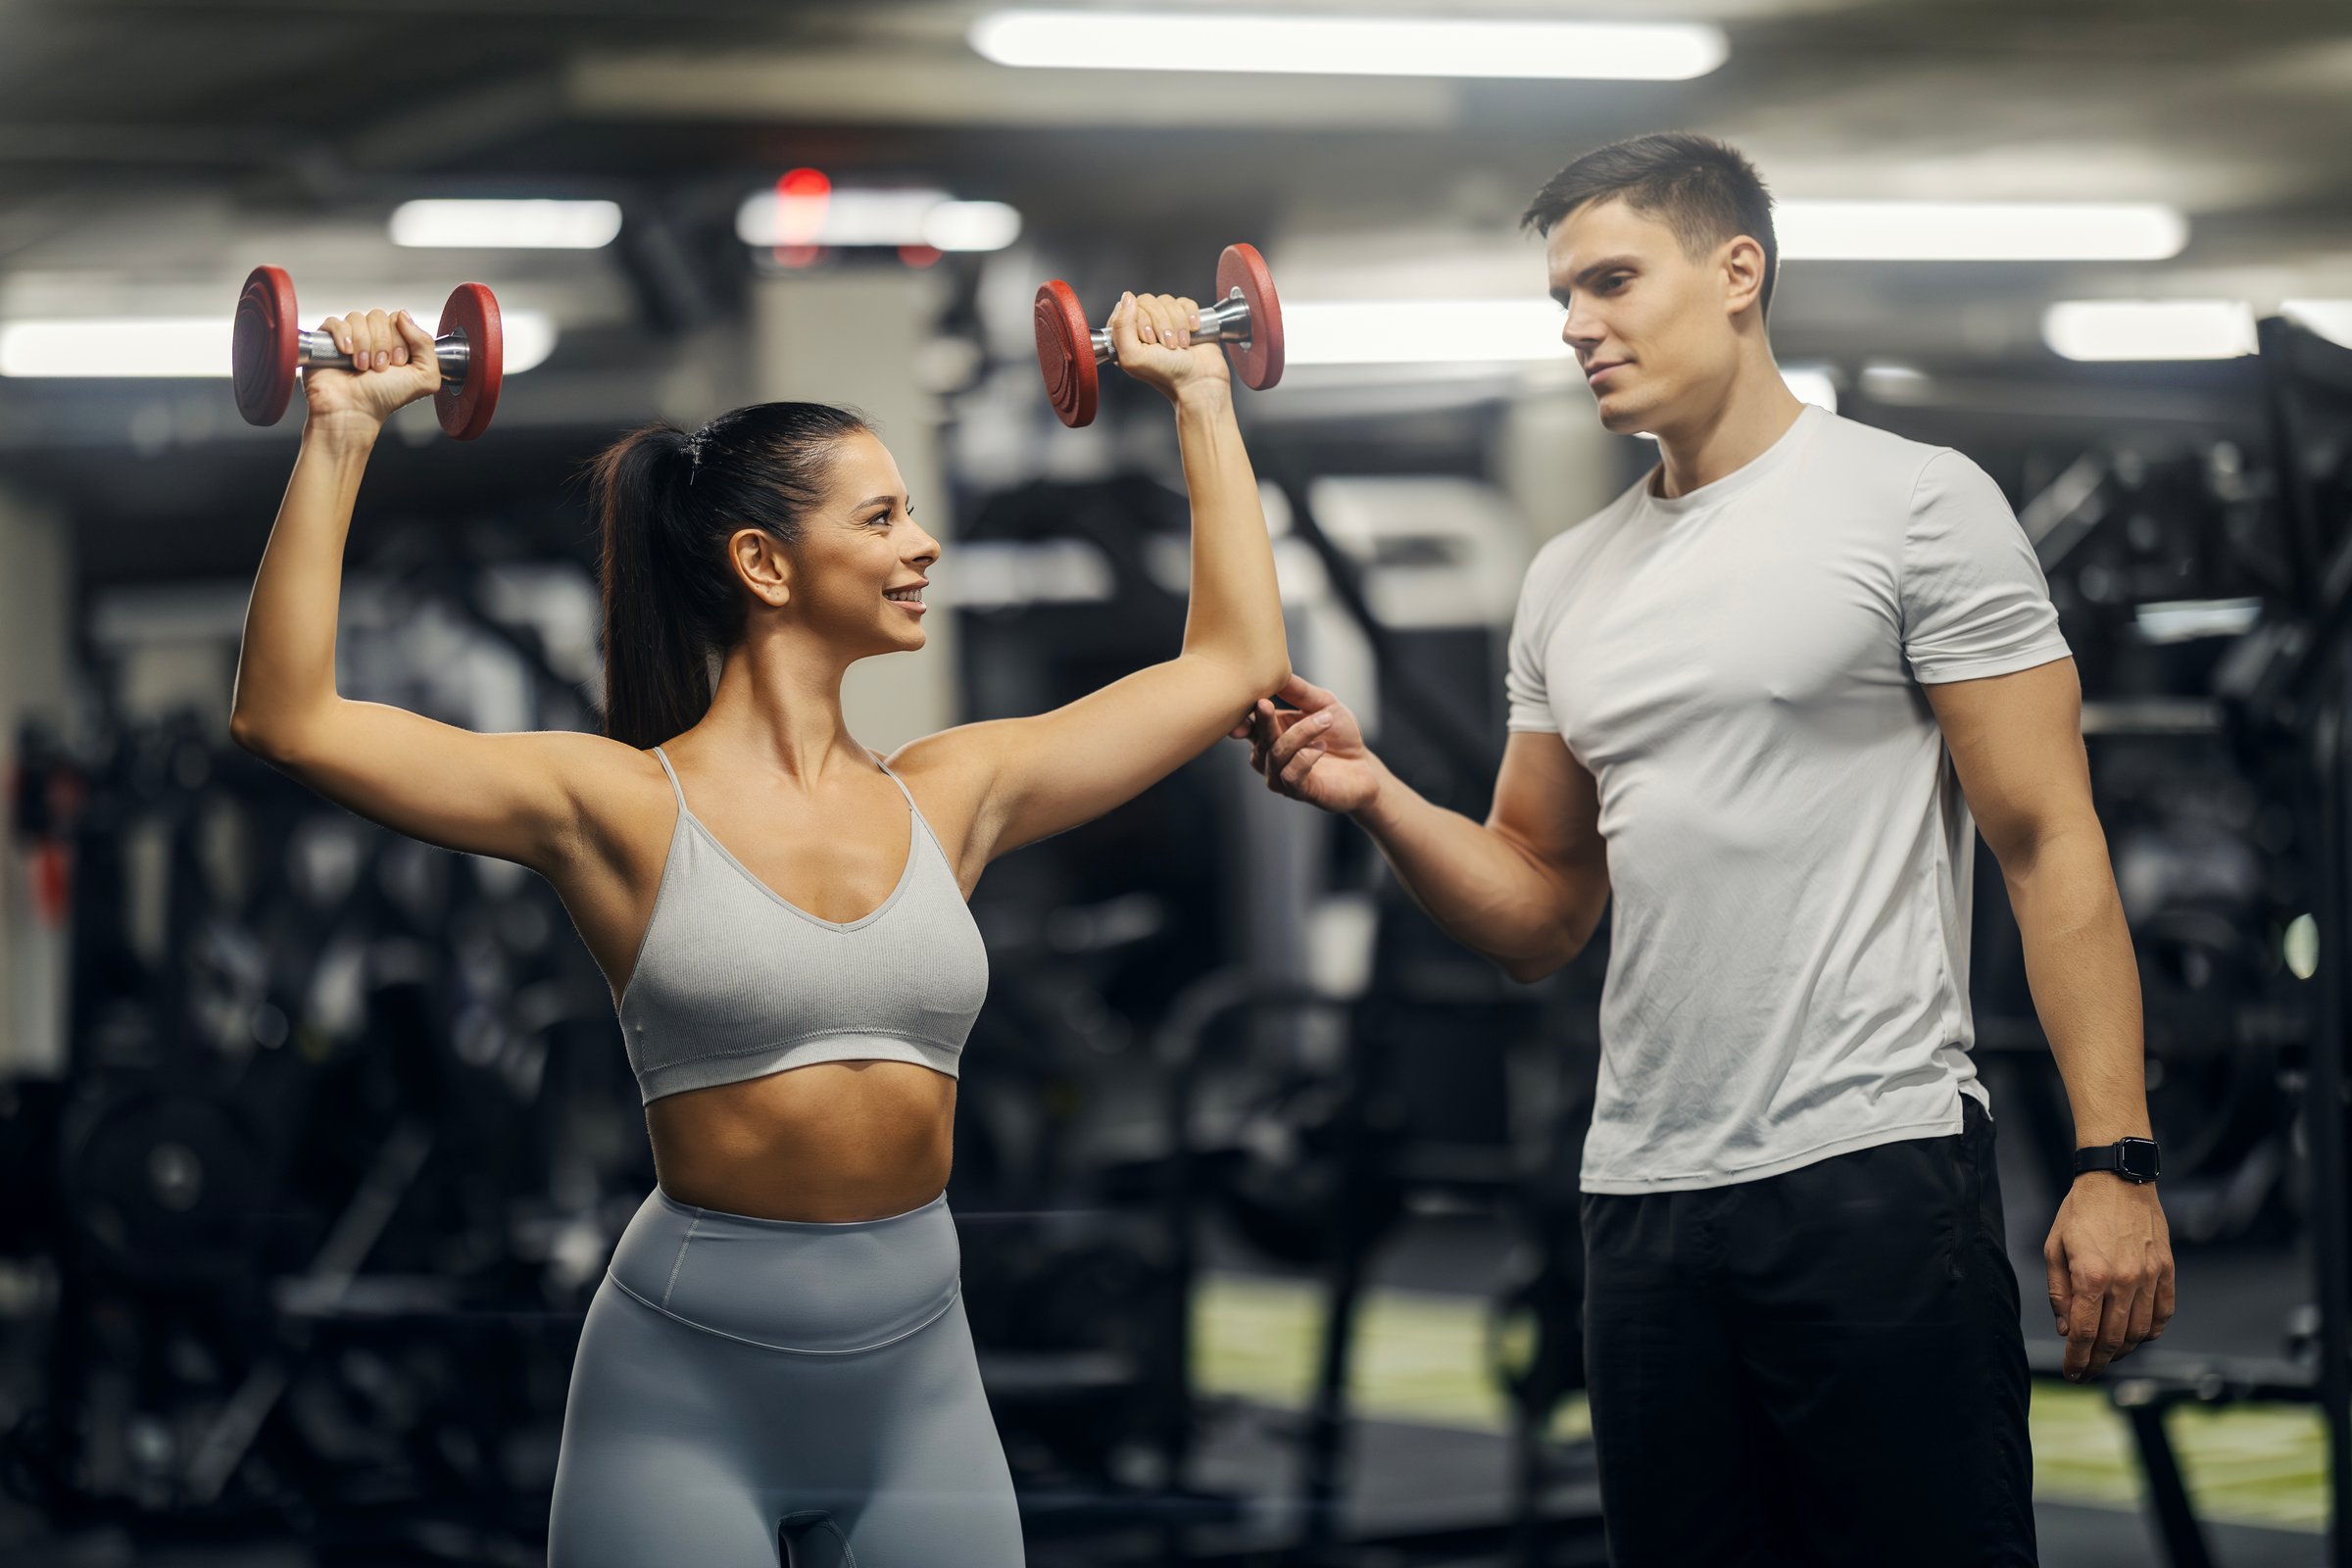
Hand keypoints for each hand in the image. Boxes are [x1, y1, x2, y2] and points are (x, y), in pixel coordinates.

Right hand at [301, 308, 439, 431]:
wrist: (354, 410)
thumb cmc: (385, 398)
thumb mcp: (425, 377)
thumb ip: (427, 345)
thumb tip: (405, 316)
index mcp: (396, 343)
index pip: (399, 319)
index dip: (400, 339)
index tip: (398, 362)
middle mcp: (374, 339)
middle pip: (379, 316)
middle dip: (382, 344)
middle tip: (380, 367)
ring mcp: (351, 338)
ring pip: (358, 318)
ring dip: (363, 344)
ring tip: (363, 367)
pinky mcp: (327, 339)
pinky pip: (335, 322)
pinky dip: (343, 336)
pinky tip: (346, 354)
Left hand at [1106, 290, 1228, 401]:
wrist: (1200, 381)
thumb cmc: (1167, 375)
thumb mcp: (1132, 356)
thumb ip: (1120, 326)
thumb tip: (1127, 297)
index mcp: (1127, 337)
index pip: (1125, 308)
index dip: (1140, 320)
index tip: (1149, 340)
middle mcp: (1145, 328)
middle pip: (1147, 301)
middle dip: (1161, 323)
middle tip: (1167, 345)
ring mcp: (1166, 322)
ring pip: (1166, 301)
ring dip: (1177, 323)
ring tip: (1181, 344)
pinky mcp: (1186, 319)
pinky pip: (1185, 302)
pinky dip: (1190, 316)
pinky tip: (1193, 331)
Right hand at [1228, 673, 1382, 814]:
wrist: (1363, 766)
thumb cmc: (1339, 735)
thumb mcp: (1323, 704)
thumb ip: (1299, 691)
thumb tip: (1277, 670)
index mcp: (1269, 732)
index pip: (1247, 725)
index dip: (1242, 717)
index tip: (1247, 703)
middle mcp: (1269, 756)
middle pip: (1258, 739)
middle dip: (1262, 721)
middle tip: (1265, 704)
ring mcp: (1281, 776)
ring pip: (1276, 755)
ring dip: (1299, 734)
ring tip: (1324, 720)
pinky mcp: (1299, 791)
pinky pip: (1291, 774)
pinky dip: (1306, 757)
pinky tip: (1321, 747)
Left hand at [2044, 1175, 2174, 1380]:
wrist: (2118, 1180)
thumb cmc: (2081, 1211)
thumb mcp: (2054, 1248)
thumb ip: (2059, 1293)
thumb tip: (2066, 1330)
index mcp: (2091, 1276)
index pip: (2084, 1333)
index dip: (2077, 1359)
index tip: (2072, 1373)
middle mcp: (2123, 1281)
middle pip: (2113, 1339)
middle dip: (2097, 1362)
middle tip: (2086, 1372)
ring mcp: (2149, 1277)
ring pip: (2140, 1333)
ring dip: (2123, 1351)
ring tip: (2107, 1355)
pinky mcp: (2166, 1272)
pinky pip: (2163, 1315)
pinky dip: (2150, 1333)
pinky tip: (2136, 1336)